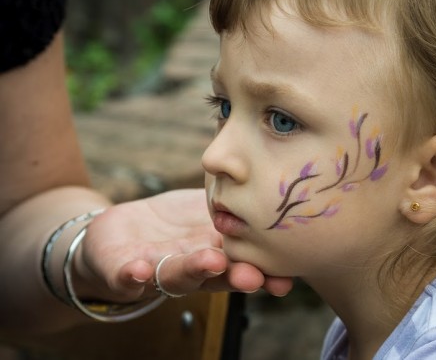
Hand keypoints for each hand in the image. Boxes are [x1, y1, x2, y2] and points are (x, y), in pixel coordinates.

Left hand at [74, 189, 291, 301]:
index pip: (241, 266)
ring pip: (175, 276)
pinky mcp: (120, 269)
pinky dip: (131, 275)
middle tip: (252, 276)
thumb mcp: (205, 212)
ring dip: (192, 271)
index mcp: (214, 255)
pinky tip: (138, 269)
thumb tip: (271, 186)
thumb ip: (232, 208)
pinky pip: (123, 276)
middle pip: (213, 277)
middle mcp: (189, 269)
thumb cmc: (172, 224)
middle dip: (232, 277)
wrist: (121, 233)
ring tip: (209, 261)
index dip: (263, 275)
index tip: (285, 280)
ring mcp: (156, 271)